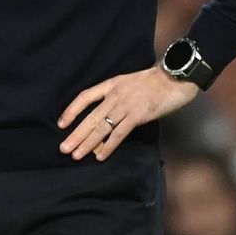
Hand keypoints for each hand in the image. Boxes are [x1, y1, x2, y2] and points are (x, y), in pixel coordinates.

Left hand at [57, 67, 198, 160]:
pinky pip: (119, 134)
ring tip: (76, 155)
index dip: (71, 111)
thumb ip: (115, 95)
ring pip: (101, 127)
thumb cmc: (153, 82)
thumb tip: (104, 114)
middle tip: (63, 148)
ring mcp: (125, 106)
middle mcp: (114, 95)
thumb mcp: (128, 82)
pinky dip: (108, 146)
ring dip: (88, 143)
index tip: (61, 124)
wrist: (173, 78)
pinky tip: (100, 156)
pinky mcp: (137, 116)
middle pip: (90, 117)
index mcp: (111, 85)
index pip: (85, 97)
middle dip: (76, 134)